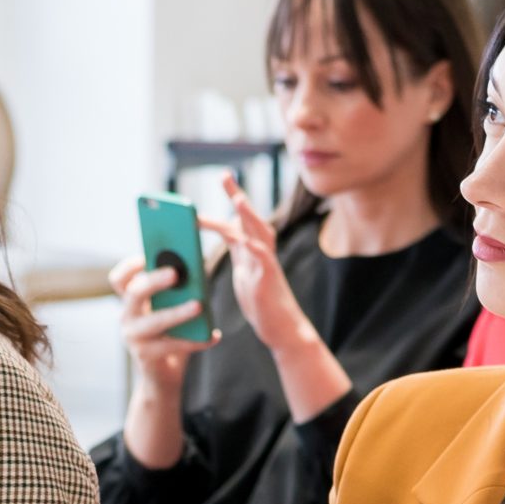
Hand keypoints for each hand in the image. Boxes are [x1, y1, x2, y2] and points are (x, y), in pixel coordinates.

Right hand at [108, 254, 219, 392]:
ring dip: (177, 312)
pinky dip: (197, 341)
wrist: (162, 375)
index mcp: (131, 302)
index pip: (120, 280)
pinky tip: (214, 336)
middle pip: (134, 293)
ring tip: (199, 305)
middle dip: (154, 281)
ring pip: (154, 321)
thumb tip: (197, 269)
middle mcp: (127, 317)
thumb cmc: (169, 335)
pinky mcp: (146, 356)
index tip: (148, 255)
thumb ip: (176, 292)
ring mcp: (133, 338)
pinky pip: (174, 345)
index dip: (131, 266)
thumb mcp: (169, 310)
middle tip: (176, 273)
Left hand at [197, 174, 317, 359]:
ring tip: (237, 199)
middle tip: (224, 176)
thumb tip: (229, 229)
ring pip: (260, 234)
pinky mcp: (270, 281)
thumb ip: (238, 249)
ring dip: (249, 216)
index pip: (239, 219)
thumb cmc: (261, 301)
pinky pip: (265, 262)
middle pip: (250, 219)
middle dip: (238, 196)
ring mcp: (267, 265)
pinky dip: (257, 250)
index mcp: (251, 249)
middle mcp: (261, 252)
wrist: (280, 328)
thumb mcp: (243, 270)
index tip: (224, 175)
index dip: (233, 197)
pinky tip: (246, 240)